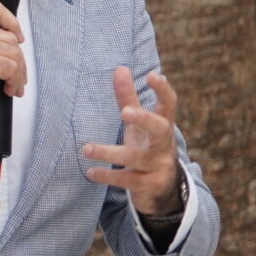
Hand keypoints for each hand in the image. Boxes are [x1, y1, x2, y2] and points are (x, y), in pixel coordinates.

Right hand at [0, 2, 25, 119]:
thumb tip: (11, 38)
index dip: (12, 22)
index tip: (17, 37)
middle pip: (10, 37)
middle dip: (18, 59)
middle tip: (16, 75)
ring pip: (14, 53)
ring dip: (18, 73)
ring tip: (12, 84)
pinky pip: (13, 68)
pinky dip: (15, 81)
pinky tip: (8, 89)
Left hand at [81, 66, 184, 214]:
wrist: (163, 187)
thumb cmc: (147, 145)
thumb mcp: (139, 123)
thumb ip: (129, 98)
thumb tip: (120, 68)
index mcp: (163, 124)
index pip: (169, 104)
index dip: (163, 90)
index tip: (152, 75)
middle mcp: (164, 143)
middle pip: (159, 128)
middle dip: (143, 119)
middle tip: (124, 112)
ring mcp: (159, 164)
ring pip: (135, 158)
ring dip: (109, 153)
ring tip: (85, 149)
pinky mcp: (150, 184)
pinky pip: (127, 180)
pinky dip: (108, 176)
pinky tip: (90, 172)